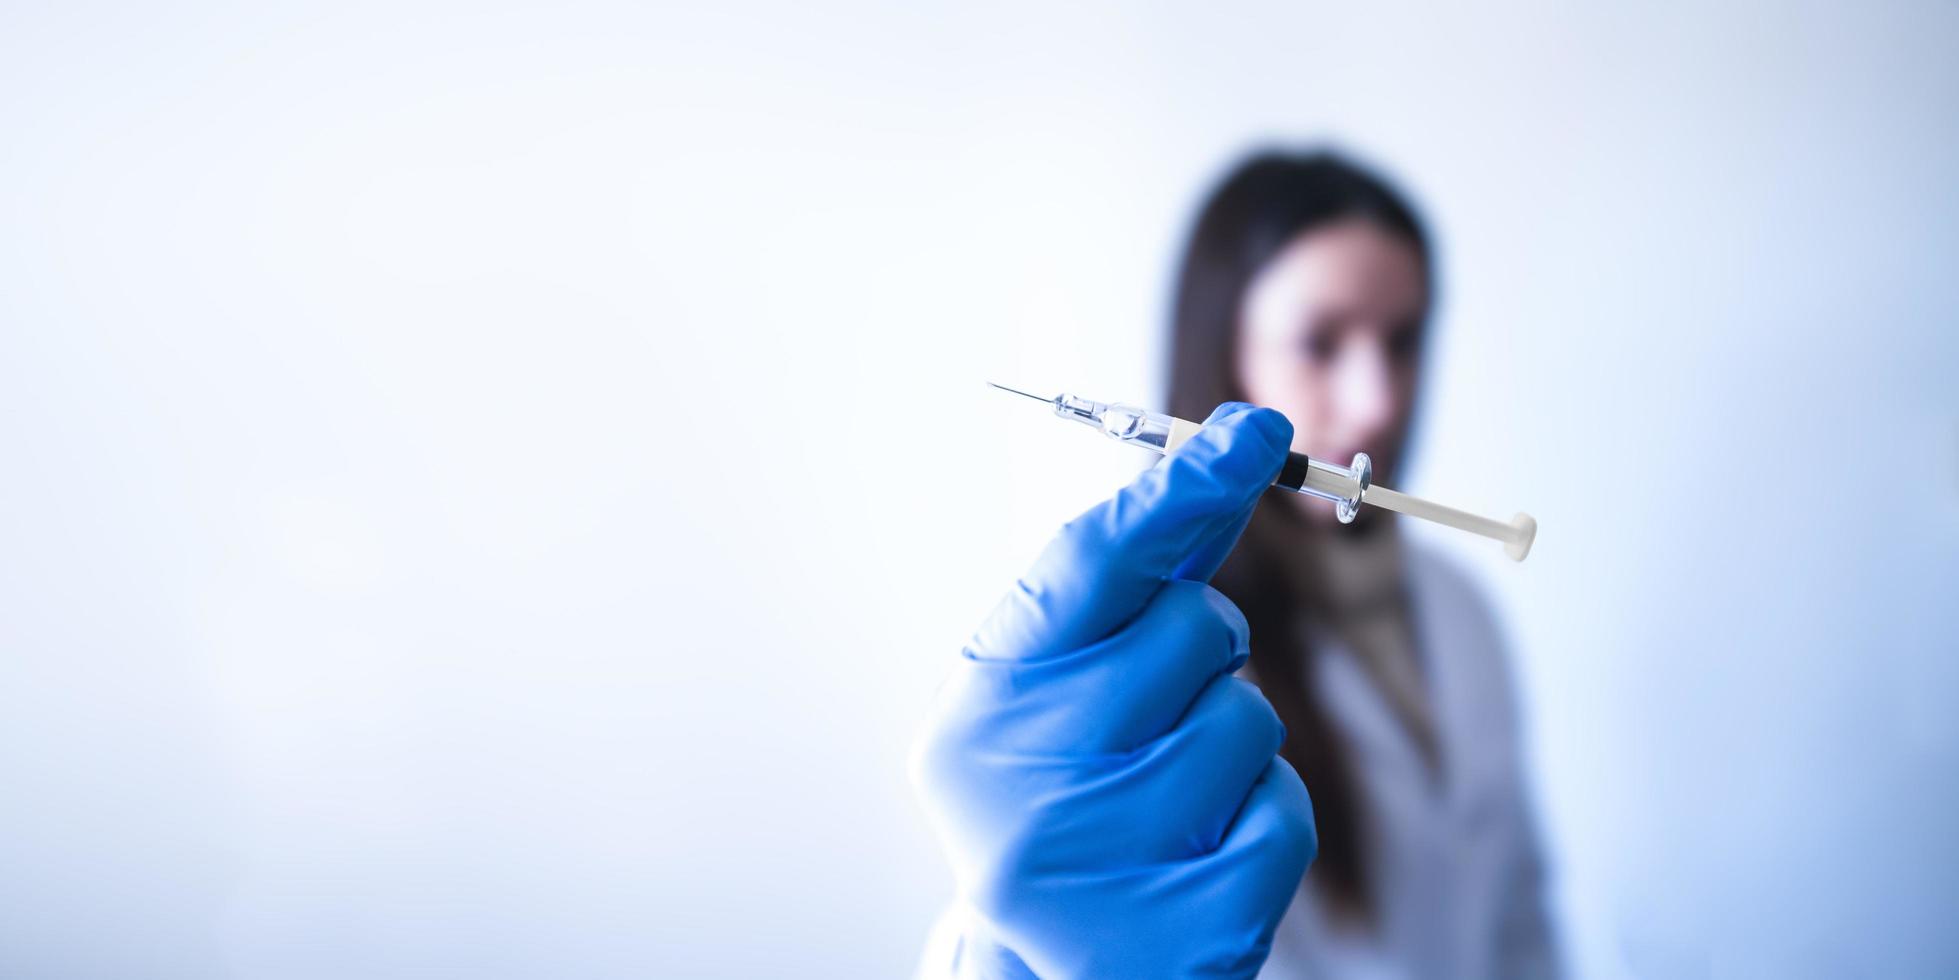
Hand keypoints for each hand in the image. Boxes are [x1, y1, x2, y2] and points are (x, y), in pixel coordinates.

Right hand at [912, 403, 1317, 978]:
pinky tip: (1203, 850)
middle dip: (1205, 650)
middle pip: (1191, 631)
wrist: (1049, 966)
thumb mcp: (1063, 688)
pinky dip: (1265, 818)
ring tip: (1174, 792)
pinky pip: (1281, 815)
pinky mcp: (1172, 937)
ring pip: (1248, 721)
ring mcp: (1086, 865)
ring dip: (1238, 744)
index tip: (1253, 432)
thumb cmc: (1070, 790)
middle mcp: (1008, 780)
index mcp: (980, 700)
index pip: (1089, 563)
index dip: (1179, 489)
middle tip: (1158, 703)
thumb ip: (1129, 581)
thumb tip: (1217, 448)